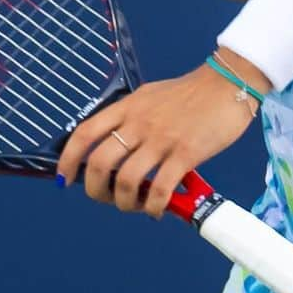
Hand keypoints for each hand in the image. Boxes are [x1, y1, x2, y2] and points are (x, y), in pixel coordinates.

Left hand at [56, 63, 258, 218]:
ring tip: (137, 205)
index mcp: (128, 107)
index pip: (85, 133)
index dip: (68, 160)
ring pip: (126, 181)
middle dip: (96, 190)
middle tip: (107, 198)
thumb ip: (132, 117)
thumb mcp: (152, 96)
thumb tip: (116, 144)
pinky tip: (158, 208)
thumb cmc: (191, 92)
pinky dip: (153, 206)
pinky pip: (159, 189)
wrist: (228, 84)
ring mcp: (161, 139)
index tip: (64, 179)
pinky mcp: (185, 153)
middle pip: (99, 163)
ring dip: (125, 203)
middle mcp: (139, 123)